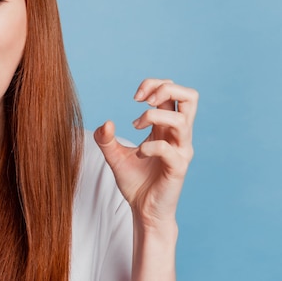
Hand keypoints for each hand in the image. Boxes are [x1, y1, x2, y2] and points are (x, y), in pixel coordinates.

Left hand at [94, 78, 197, 228]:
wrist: (143, 210)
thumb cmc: (135, 181)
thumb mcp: (114, 156)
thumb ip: (105, 139)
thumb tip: (106, 123)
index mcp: (166, 127)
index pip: (173, 92)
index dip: (154, 85)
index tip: (135, 97)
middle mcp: (178, 135)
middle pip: (190, 96)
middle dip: (165, 88)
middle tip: (142, 101)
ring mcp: (181, 151)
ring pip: (182, 119)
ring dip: (154, 116)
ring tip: (135, 127)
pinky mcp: (178, 168)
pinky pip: (170, 149)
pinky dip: (151, 146)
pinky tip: (139, 153)